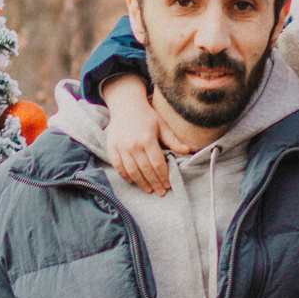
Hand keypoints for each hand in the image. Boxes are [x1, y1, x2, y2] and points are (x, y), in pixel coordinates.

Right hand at [102, 75, 171, 194]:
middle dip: (154, 183)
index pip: (157, 164)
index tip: (168, 185)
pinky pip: (118, 166)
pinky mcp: (111, 147)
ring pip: (132, 171)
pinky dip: (125, 175)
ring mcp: (121, 147)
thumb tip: (187, 151)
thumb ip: (173, 140)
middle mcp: (133, 144)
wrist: (125, 105)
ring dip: (141, 183)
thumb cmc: (147, 116)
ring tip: (148, 190)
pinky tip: (132, 181)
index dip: (163, 176)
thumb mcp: (162, 125)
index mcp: (147, 139)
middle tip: (160, 192)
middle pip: (145, 170)